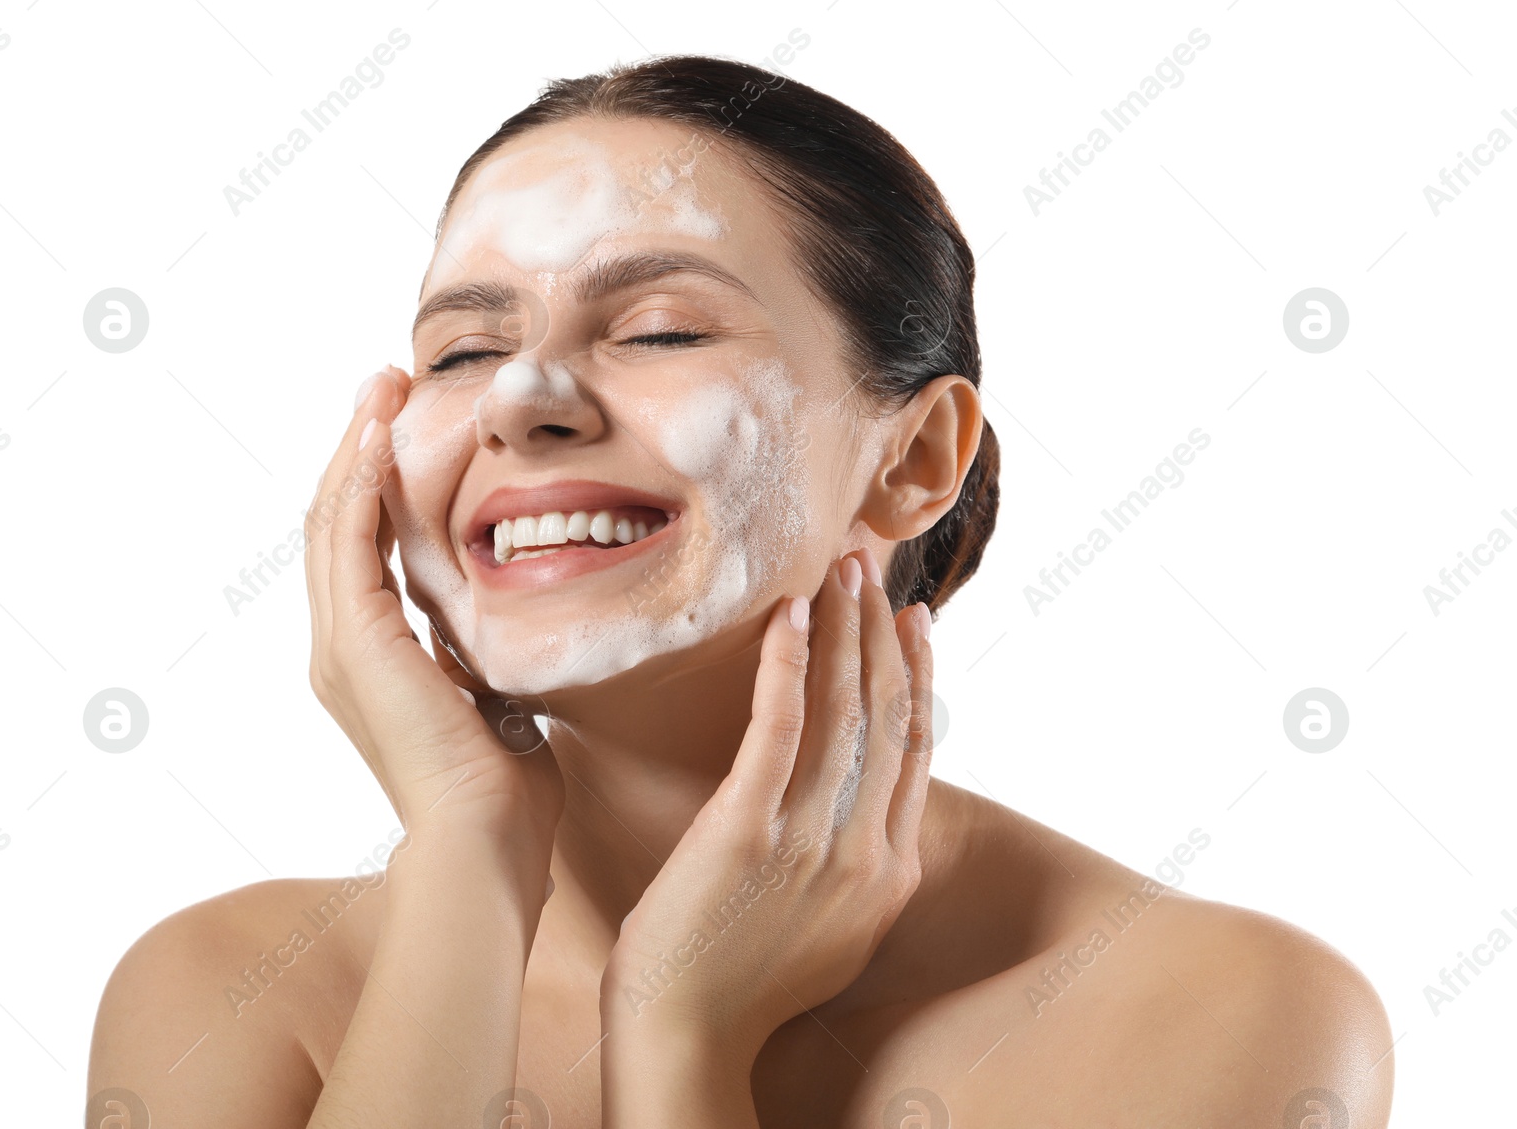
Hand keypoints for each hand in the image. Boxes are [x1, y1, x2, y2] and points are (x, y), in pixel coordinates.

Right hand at [304, 366, 562, 868]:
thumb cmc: (504, 792)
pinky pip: (349, 543)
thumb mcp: (493, 699)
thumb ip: (481, 660)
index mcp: (372, 661)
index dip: (377, 484)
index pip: (363, 550)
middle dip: (357, 448)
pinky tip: (378, 435)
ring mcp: (340, 647)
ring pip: (332, 520)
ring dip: (354, 448)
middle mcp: (341, 649)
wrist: (485, 845)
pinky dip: (360, 483)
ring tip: (378, 388)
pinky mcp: (357, 644)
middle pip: (335, 522)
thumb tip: (502, 634)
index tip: (403, 427)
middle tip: (383, 385)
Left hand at [601, 548, 933, 1063]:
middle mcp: (865, 851)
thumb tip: (863, 802)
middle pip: (886, 715)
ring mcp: (809, 841)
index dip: (916, 675)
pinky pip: (777, 728)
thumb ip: (858, 863)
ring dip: (844, 628)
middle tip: (874, 567)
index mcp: (890, 872)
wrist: (686, 1036)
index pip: (914, 749)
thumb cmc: (743, 980)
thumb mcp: (837, 928)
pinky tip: (792, 614)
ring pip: (842, 710)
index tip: (909, 621)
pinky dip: (788, 663)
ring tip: (842, 570)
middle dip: (881, 630)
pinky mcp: (746, 832)